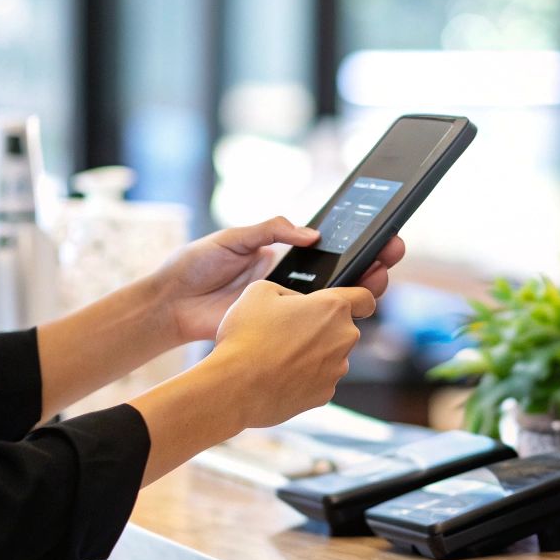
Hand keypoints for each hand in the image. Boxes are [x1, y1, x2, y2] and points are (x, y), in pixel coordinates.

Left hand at [154, 216, 406, 344]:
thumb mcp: (234, 237)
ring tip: (378, 281)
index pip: (329, 248)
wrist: (170, 304)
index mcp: (282, 256)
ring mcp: (286, 306)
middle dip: (370, 265)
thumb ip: (270, 230)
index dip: (357, 244)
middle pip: (341, 275)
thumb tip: (312, 234)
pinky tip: (350, 316)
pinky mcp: (276, 329)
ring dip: (360, 292)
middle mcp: (291, 281)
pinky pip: (310, 328)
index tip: (382, 236)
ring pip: (333, 302)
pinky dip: (333, 324)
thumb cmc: (196, 265)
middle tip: (389, 256)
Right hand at [206, 281, 375, 428]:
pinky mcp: (325, 394)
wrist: (234, 386)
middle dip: (320, 328)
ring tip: (276, 356)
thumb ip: (289, 291)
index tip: (350, 304)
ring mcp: (337, 369)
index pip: (365, 299)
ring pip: (329, 355)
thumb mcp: (260, 290)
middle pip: (341, 328)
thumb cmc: (246, 336)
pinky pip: (319, 380)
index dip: (358, 299)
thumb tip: (296, 303)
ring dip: (311, 354)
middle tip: (286, 331)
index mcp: (333, 307)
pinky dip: (304, 378)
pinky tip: (278, 375)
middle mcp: (344, 338)